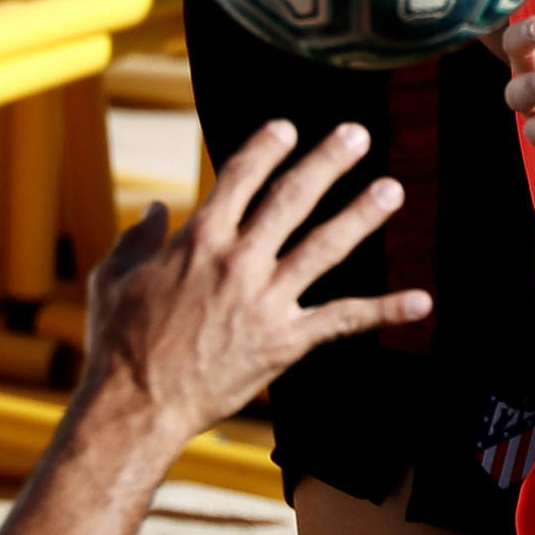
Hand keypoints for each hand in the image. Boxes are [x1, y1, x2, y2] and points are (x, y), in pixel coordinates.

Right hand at [79, 121, 419, 439]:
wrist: (135, 405)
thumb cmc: (118, 343)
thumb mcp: (114, 279)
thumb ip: (136, 239)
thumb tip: (153, 209)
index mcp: (197, 241)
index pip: (239, 178)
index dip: (265, 149)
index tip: (287, 128)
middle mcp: (237, 261)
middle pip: (291, 199)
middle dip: (327, 162)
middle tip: (357, 135)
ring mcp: (265, 300)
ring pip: (325, 247)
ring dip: (362, 215)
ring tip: (392, 189)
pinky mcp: (285, 340)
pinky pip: (343, 320)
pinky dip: (385, 310)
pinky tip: (421, 300)